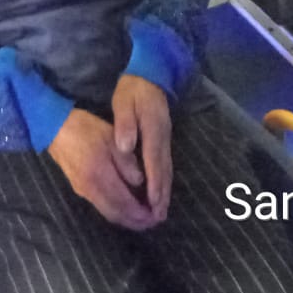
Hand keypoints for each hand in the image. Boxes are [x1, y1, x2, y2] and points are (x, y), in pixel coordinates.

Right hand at [47, 108, 158, 229]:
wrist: (56, 131)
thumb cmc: (87, 130)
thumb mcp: (112, 139)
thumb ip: (127, 162)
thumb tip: (140, 182)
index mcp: (100, 176)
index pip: (124, 203)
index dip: (141, 213)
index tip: (156, 216)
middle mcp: (91, 190)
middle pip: (116, 214)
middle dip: (136, 221)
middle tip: (153, 221)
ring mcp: (84, 192)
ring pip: (108, 213)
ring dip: (127, 219)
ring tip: (144, 217)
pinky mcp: (81, 190)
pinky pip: (102, 207)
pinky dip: (117, 211)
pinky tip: (126, 207)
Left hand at [112, 75, 172, 221]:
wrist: (150, 74)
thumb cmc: (134, 89)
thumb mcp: (125, 101)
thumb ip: (125, 124)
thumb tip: (125, 146)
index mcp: (153, 129)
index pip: (153, 160)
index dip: (153, 183)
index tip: (152, 202)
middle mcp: (163, 136)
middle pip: (164, 170)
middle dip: (161, 194)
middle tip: (159, 217)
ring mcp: (166, 138)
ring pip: (167, 168)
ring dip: (164, 191)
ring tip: (161, 211)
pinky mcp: (164, 138)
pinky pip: (165, 164)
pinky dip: (164, 180)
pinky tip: (160, 191)